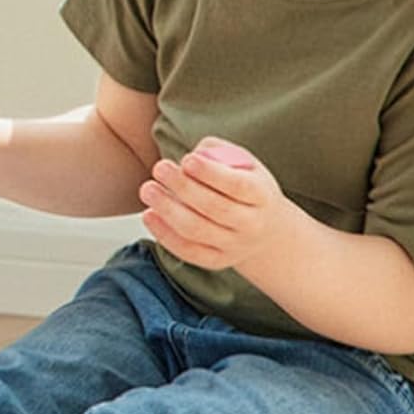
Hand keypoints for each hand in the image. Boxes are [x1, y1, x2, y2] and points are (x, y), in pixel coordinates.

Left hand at [138, 136, 295, 271]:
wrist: (265, 229)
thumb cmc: (243, 185)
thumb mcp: (241, 162)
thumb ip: (217, 152)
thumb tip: (194, 155)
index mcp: (261, 195)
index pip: (238, 186)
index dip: (211, 173)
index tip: (187, 159)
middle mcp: (251, 224)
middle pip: (215, 208)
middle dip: (183, 187)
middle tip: (159, 168)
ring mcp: (234, 246)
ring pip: (197, 231)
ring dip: (168, 209)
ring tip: (148, 189)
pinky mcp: (216, 260)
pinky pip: (188, 251)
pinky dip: (165, 235)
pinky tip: (149, 215)